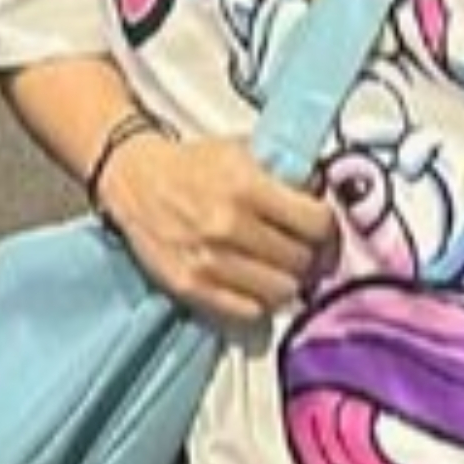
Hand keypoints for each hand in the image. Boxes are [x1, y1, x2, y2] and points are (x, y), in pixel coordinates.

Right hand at [103, 133, 338, 327]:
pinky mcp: (192, 287)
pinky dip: (260, 302)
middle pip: (301, 261)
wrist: (135, 179)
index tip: (325, 234)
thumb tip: (323, 198)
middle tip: (306, 254)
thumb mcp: (243, 152)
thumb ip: (284, 175)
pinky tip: (257, 285)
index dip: (328, 232)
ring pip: (281, 292)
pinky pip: (249, 311)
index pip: (316, 224)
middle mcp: (229, 226)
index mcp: (247, 187)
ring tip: (281, 270)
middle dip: (310, 258)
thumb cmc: (193, 165)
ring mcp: (209, 261)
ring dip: (287, 283)